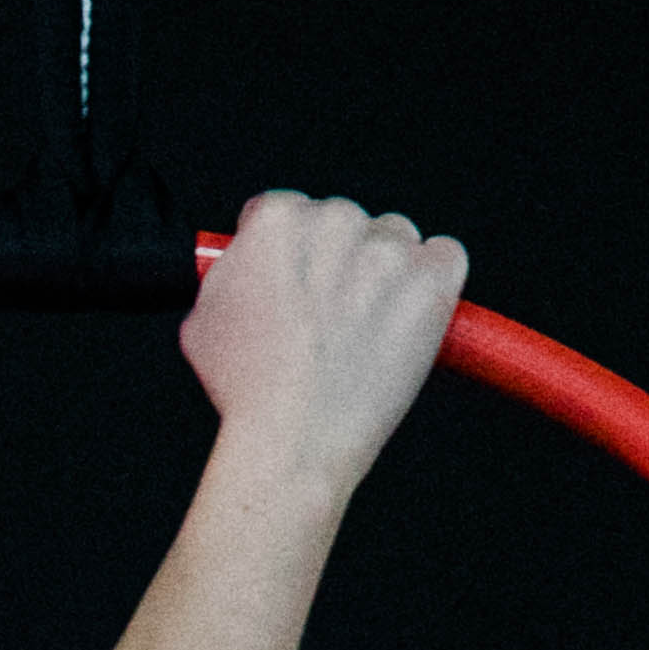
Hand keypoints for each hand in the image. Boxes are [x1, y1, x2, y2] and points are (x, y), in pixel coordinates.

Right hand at [181, 192, 466, 499]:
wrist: (294, 439)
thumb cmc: (247, 391)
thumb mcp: (202, 321)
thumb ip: (227, 272)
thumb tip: (241, 257)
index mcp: (278, 221)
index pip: (290, 210)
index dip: (290, 253)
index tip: (294, 283)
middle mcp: (336, 222)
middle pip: (346, 223)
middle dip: (338, 262)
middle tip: (326, 320)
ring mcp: (389, 249)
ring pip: (395, 239)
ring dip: (384, 273)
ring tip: (361, 332)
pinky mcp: (432, 277)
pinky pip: (446, 256)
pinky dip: (431, 282)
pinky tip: (404, 319)